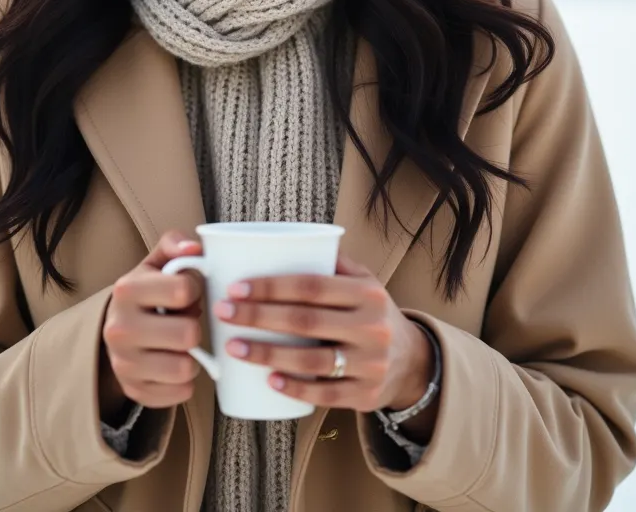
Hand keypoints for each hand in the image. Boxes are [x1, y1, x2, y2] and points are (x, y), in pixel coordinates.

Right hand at [101, 230, 204, 409]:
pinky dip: (185, 380)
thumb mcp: (157, 262)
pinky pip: (181, 393)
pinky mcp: (134, 390)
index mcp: (127, 290)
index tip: (188, 291)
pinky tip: (174, 363)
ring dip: (192, 356)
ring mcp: (123, 364)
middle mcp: (119, 329)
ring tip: (181, 344)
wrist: (117, 330)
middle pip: (188, 334)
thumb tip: (195, 248)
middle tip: (184, 321)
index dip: (195, 289)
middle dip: (194, 326)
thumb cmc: (148, 292)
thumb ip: (175, 244)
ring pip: (185, 368)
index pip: (184, 289)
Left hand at [212, 252, 434, 412]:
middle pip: (305, 320)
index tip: (236, 287)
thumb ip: (332, 261)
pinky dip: (296, 388)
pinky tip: (269, 381)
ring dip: (267, 355)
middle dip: (258, 316)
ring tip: (233, 348)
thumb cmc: (372, 312)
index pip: (312, 285)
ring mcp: (371, 363)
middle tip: (223, 312)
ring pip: (311, 360)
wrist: (412, 360)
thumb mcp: (364, 281)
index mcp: (366, 292)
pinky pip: (325, 394)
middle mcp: (372, 326)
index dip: (271, 286)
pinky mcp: (366, 395)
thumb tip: (281, 240)